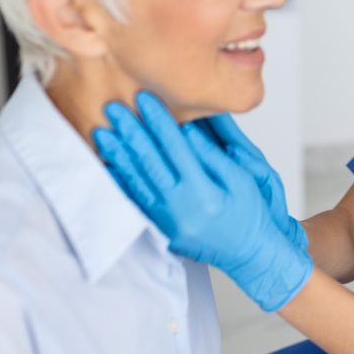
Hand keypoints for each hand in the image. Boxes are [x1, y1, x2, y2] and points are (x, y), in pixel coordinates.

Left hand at [93, 92, 312, 311]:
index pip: (174, 147)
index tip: (144, 99)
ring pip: (136, 181)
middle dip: (130, 131)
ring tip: (102, 132)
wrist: (249, 255)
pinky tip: (109, 166)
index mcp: (202, 191)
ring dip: (118, 155)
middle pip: (149, 161)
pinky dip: (120, 182)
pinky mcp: (161, 228)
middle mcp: (180, 206)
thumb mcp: (242, 181)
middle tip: (113, 108)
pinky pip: (135, 202)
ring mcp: (167, 220)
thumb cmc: (250, 217)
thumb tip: (188, 132)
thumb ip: (213, 157)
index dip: (158, 120)